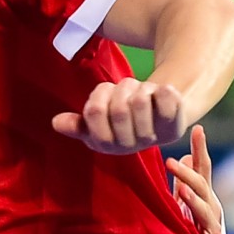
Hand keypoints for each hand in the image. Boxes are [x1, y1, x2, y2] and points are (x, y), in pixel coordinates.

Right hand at [52, 78, 185, 154]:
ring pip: (141, 100)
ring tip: (140, 94)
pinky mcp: (176, 122)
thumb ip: (78, 123)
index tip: (103, 102)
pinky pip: (166, 97)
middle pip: (119, 107)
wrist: (163, 119)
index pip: (93, 112)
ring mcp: (155, 134)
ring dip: (138, 88)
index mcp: (109, 145)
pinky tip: (159, 95)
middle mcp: (132, 145)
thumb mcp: (98, 120)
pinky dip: (162, 89)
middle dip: (120, 90)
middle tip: (124, 92)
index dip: (97, 98)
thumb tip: (56, 123)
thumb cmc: (125, 119)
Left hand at [166, 124, 223, 233]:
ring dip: (194, 199)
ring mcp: (213, 225)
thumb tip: (184, 157)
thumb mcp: (187, 202)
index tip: (197, 128)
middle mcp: (211, 205)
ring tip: (182, 191)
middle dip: (186, 173)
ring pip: (205, 210)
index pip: (202, 166)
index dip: (200, 148)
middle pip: (200, 184)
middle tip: (170, 162)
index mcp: (203, 193)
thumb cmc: (193, 227)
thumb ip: (184, 181)